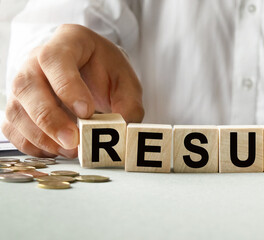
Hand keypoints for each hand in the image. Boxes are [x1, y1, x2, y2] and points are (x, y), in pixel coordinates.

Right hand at [2, 24, 143, 157]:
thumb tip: (122, 132)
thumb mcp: (126, 82)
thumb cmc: (107, 72)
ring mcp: (22, 84)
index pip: (54, 59)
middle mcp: (35, 60)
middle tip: (74, 140)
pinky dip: (32, 145)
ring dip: (41, 136)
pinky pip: (13, 129)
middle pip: (27, 86)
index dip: (67, 87)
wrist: (91, 71)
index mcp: (67, 42)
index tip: (86, 111)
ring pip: (16, 111)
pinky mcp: (18, 107)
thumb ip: (129, 105)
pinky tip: (56, 150)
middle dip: (50, 119)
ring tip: (70, 150)